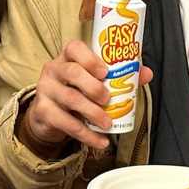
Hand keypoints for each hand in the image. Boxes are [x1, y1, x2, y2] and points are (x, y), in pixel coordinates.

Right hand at [23, 39, 153, 150]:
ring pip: (70, 99)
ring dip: (92, 112)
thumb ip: (119, 74)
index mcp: (68, 57)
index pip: (74, 48)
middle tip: (108, 99)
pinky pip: (66, 123)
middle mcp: (53, 69)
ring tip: (108, 123)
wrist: (49, 114)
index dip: (90, 58)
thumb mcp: (94, 80)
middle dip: (93, 86)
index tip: (105, 72)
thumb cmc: (77, 90)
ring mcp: (46, 90)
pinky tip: (100, 141)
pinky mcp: (42, 112)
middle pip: (72, 72)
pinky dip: (86, 134)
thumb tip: (146, 73)